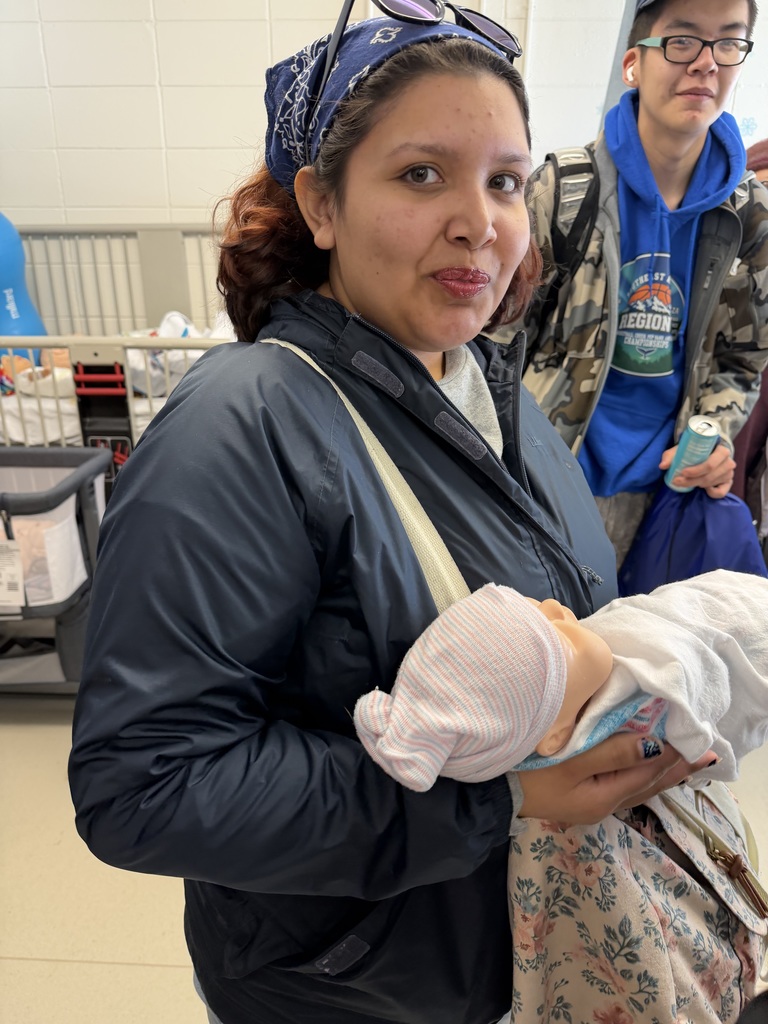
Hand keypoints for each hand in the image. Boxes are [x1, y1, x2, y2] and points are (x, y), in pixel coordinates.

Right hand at [517, 734, 715, 824]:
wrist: (490, 794)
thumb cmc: (529, 774)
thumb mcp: (570, 762)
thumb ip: (612, 752)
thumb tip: (654, 743)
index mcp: (604, 797)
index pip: (649, 773)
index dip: (674, 756)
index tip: (698, 740)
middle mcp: (603, 804)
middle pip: (648, 783)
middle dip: (676, 767)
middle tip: (706, 754)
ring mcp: (590, 802)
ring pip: (637, 785)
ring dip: (661, 770)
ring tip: (683, 760)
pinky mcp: (579, 794)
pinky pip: (622, 781)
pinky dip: (639, 771)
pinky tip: (642, 763)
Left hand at [659, 443, 734, 497]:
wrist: (708, 451)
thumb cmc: (695, 450)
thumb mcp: (683, 449)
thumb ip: (671, 455)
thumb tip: (662, 466)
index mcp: (722, 450)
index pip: (710, 464)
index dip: (696, 470)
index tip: (682, 472)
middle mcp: (729, 462)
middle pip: (709, 476)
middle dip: (691, 481)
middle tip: (677, 481)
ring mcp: (729, 473)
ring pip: (712, 483)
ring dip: (697, 484)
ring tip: (687, 481)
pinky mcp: (728, 483)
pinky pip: (721, 492)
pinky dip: (712, 493)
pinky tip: (704, 489)